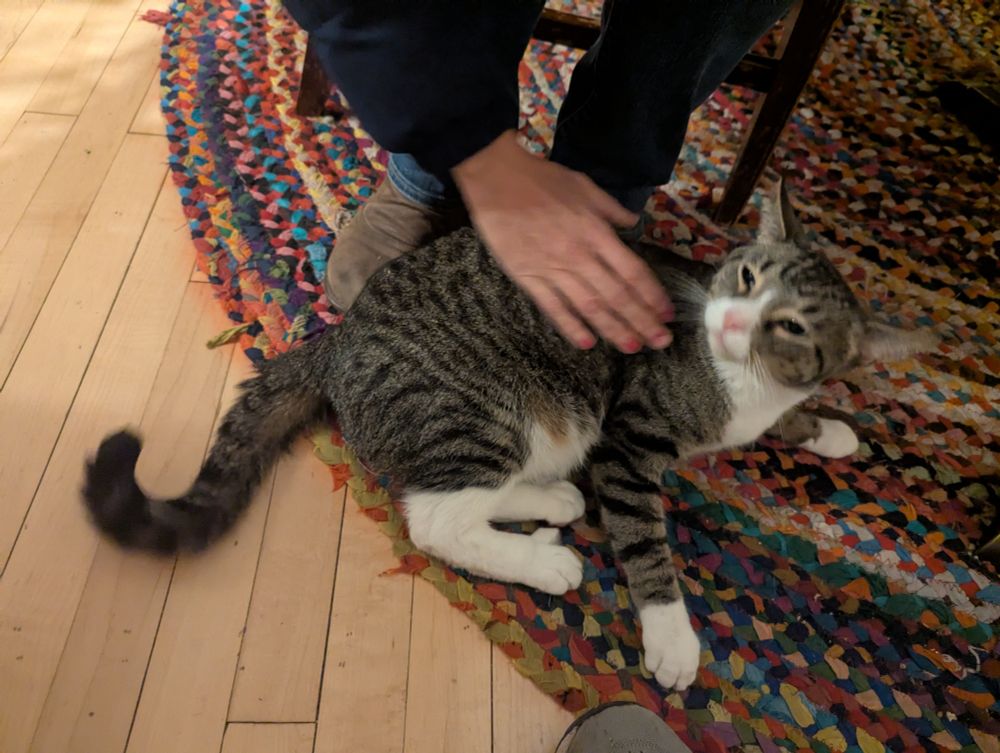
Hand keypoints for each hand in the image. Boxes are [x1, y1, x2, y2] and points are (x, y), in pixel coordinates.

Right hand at [452, 131, 671, 351]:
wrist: (496, 179)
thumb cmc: (542, 179)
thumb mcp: (586, 186)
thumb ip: (611, 209)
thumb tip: (634, 224)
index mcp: (596, 233)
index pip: (632, 271)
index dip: (652, 295)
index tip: (667, 313)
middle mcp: (579, 256)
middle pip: (616, 295)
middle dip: (641, 321)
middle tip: (660, 342)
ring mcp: (552, 269)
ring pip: (589, 306)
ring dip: (613, 329)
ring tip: (632, 347)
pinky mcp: (527, 277)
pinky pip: (552, 307)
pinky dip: (570, 326)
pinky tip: (587, 342)